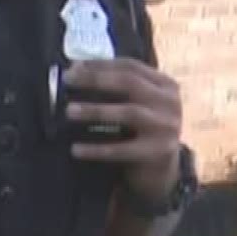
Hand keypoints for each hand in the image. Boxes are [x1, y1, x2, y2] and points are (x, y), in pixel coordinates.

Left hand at [63, 58, 184, 199]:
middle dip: (96, 80)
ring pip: (129, 112)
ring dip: (96, 110)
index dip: (100, 65)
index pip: (131, 67)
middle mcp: (169, 102)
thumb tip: (75, 70)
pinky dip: (96, 149)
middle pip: (130, 83)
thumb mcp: (136, 105)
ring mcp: (166, 127)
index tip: (72, 67)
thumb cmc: (139, 131)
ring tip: (69, 111)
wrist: (161, 170)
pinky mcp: (157, 152)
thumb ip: (115, 88)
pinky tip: (75, 149)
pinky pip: (122, 149)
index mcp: (165, 85)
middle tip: (67, 81)